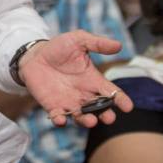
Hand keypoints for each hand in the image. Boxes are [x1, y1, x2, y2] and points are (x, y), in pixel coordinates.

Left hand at [18, 30, 133, 127]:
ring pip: (81, 117)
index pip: (111, 92)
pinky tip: (61, 120)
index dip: (121, 99)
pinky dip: (60, 120)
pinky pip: (58, 117)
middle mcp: (84, 94)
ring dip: (86, 121)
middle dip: (106, 115)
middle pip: (99, 109)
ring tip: (91, 121)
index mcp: (93, 80)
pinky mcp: (53, 106)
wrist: (34, 55)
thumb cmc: (59, 48)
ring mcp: (69, 102)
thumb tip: (118, 45)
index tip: (128, 106)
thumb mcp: (78, 40)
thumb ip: (97, 43)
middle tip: (109, 118)